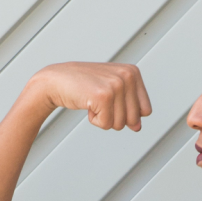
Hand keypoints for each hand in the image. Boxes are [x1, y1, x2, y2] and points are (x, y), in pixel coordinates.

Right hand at [31, 62, 151, 130]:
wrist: (56, 80)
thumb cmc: (84, 86)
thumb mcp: (112, 92)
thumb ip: (130, 108)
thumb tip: (137, 128)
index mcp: (133, 73)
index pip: (145, 110)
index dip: (127, 113)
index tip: (112, 100)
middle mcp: (127, 76)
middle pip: (134, 119)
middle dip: (115, 117)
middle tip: (100, 101)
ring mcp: (116, 85)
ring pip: (120, 124)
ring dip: (104, 118)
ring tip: (92, 100)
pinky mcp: (103, 96)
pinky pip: (106, 124)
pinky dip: (95, 120)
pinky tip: (87, 104)